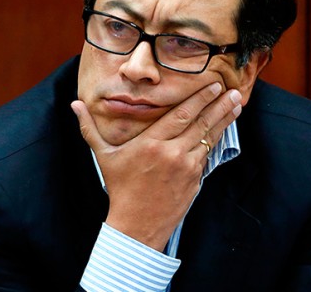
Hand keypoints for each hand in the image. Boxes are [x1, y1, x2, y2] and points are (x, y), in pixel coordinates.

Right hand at [70, 83, 241, 250]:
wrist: (136, 225)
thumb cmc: (120, 188)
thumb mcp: (103, 156)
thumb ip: (90, 128)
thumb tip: (74, 104)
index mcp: (151, 144)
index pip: (180, 115)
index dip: (199, 99)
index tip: (213, 85)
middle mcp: (172, 153)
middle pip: (200, 123)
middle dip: (218, 105)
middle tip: (232, 90)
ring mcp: (187, 167)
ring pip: (209, 138)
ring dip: (224, 120)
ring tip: (236, 105)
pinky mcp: (196, 180)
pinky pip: (207, 155)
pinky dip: (216, 140)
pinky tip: (225, 129)